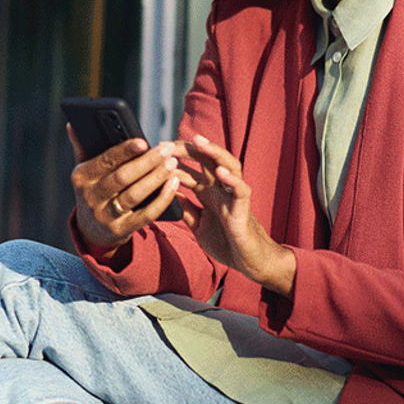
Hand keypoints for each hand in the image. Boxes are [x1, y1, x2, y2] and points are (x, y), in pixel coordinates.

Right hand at [67, 127, 181, 252]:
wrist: (92, 231)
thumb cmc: (94, 191)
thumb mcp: (84, 172)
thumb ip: (82, 147)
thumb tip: (73, 124)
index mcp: (81, 178)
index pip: (104, 161)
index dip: (124, 151)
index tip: (143, 141)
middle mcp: (91, 198)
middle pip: (121, 178)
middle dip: (146, 162)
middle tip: (166, 149)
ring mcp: (105, 216)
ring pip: (134, 195)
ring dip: (156, 178)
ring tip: (172, 163)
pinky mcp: (121, 231)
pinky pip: (146, 215)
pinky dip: (162, 200)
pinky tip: (174, 185)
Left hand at [176, 135, 295, 294]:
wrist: (247, 261)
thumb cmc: (226, 242)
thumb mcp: (199, 225)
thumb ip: (187, 209)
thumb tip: (171, 194)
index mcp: (208, 193)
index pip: (191, 170)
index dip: (175, 161)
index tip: (156, 154)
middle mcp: (221, 189)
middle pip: (207, 160)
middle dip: (189, 149)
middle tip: (170, 143)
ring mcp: (233, 196)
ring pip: (228, 165)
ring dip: (214, 152)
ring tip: (199, 142)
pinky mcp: (244, 208)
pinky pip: (241, 189)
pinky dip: (232, 180)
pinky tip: (220, 172)